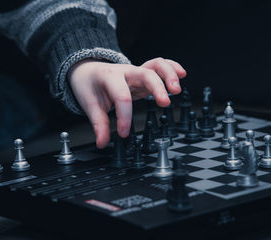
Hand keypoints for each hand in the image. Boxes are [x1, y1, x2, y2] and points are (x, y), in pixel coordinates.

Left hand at [67, 57, 185, 147]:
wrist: (87, 70)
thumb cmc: (89, 85)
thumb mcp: (89, 104)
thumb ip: (98, 124)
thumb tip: (102, 142)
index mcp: (110, 78)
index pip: (121, 96)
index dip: (124, 117)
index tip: (123, 133)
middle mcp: (126, 72)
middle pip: (145, 74)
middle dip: (157, 88)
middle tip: (164, 103)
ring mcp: (136, 71)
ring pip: (156, 65)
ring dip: (169, 75)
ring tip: (176, 90)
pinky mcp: (143, 74)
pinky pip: (160, 65)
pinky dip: (172, 67)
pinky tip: (182, 74)